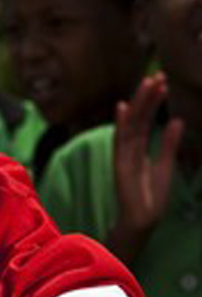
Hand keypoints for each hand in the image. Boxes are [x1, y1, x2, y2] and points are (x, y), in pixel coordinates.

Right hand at [113, 72, 183, 233]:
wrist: (143, 220)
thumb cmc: (151, 197)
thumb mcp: (166, 165)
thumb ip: (169, 144)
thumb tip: (176, 120)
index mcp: (139, 149)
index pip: (145, 120)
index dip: (153, 102)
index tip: (162, 83)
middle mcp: (129, 149)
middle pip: (137, 118)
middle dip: (146, 97)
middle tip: (156, 76)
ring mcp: (123, 156)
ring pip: (130, 124)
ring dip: (138, 104)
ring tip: (147, 83)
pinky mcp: (121, 165)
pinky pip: (121, 141)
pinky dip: (121, 124)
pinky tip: (123, 107)